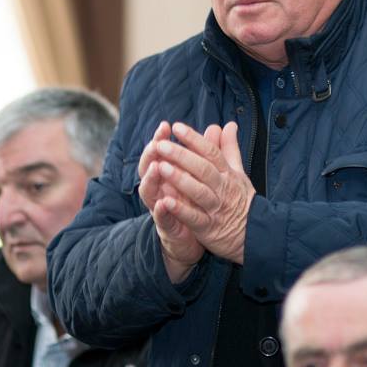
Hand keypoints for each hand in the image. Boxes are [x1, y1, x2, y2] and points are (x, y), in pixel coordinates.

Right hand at [138, 121, 204, 282]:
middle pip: (149, 168)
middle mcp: (160, 188)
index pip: (160, 152)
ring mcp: (160, 207)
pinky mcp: (166, 226)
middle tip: (157, 143)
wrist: (192, 240)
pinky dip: (162, 210)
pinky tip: (164, 203)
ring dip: (152, 179)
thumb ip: (209, 151)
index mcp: (168, 174)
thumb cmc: (193, 203)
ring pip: (150, 191)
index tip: (166, 125)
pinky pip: (162, 218)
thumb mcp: (202, 175)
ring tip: (156, 167)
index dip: (161, 138)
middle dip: (152, 154)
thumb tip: (216, 127)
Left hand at [153, 121, 253, 264]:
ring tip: (160, 167)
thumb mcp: (239, 172)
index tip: (177, 127)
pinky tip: (165, 201)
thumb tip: (229, 125)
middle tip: (161, 144)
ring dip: (179, 179)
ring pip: (198, 191)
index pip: (211, 152)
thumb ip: (230, 148)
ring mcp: (216, 208)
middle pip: (202, 169)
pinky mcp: (209, 227)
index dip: (194, 139)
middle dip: (181, 155)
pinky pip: (194, 217)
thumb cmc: (242, 200)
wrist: (255, 234)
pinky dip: (180, 210)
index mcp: (227, 174)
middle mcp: (222, 188)